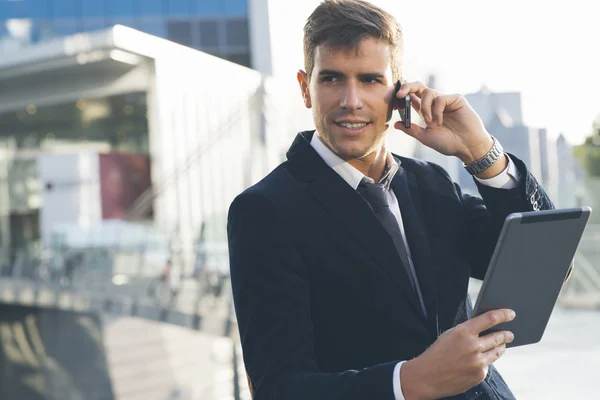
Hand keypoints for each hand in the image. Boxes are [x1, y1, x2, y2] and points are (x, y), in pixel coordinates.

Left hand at [393, 81, 492, 164]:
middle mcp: (434, 103)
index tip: (394, 100)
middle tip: (399, 94)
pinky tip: (441, 121)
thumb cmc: (448, 143)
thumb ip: (411, 130)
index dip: (402, 95)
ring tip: (430, 123)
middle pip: (418, 86)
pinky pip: (440, 98)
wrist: (466, 146)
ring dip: (425, 108)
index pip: (412, 97)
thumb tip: (395, 124)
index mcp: (425, 111)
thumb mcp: (425, 137)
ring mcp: (445, 99)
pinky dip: (437, 111)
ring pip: (428, 92)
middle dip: (407, 86)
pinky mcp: (455, 98)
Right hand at [400, 309, 515, 399]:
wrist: (427, 377)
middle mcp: (473, 346)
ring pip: (497, 352)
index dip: (503, 314)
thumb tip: (485, 327)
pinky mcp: (480, 375)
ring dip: (500, 347)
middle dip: (506, 334)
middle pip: (498, 336)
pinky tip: (478, 362)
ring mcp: (478, 362)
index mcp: (463, 332)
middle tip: (510, 334)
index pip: (490, 318)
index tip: (511, 314)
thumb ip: (467, 331)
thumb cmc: (437, 354)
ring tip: (501, 345)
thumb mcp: (449, 335)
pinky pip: (488, 366)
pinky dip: (485, 362)